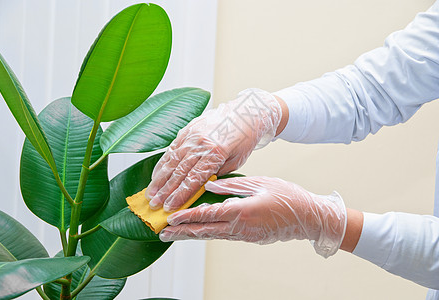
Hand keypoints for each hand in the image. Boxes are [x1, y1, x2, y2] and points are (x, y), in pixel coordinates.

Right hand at [147, 88, 282, 211]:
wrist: (244, 113)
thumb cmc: (243, 139)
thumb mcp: (236, 161)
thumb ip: (216, 173)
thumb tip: (199, 187)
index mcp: (215, 152)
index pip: (193, 179)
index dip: (180, 195)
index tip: (170, 207)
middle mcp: (200, 144)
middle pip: (179, 172)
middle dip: (165, 191)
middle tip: (154, 204)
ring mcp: (191, 135)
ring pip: (171, 161)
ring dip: (159, 179)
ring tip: (150, 193)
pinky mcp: (186, 130)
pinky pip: (171, 149)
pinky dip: (162, 164)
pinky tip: (156, 175)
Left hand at [160, 176, 346, 257]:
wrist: (309, 218)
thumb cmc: (287, 196)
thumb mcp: (259, 183)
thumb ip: (232, 187)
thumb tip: (209, 186)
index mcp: (241, 211)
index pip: (207, 215)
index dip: (186, 217)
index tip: (170, 219)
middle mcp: (239, 227)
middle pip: (204, 231)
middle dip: (181, 232)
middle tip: (163, 234)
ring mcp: (244, 235)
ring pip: (212, 236)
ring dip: (192, 235)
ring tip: (174, 235)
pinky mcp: (249, 238)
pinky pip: (223, 236)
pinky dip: (208, 234)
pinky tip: (199, 232)